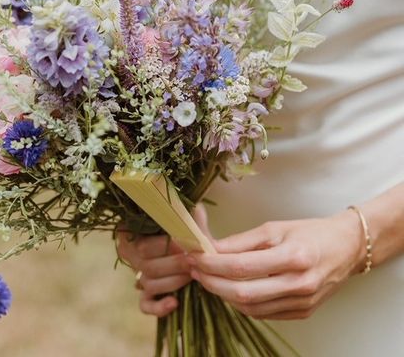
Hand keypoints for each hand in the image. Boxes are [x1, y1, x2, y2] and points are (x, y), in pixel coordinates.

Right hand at [116, 205, 211, 316]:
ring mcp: (136, 274)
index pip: (144, 246)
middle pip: (147, 266)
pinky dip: (159, 307)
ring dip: (173, 282)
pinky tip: (175, 303)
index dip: (167, 248)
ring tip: (192, 275)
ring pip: (149, 285)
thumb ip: (185, 212)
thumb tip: (194, 210)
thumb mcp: (180, 212)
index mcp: (130, 232)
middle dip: (174, 265)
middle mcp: (129, 254)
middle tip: (194, 262)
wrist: (182, 238)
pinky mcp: (145, 294)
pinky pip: (145, 305)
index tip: (186, 245)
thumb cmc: (178, 221)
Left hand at [187, 210, 365, 319]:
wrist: (347, 248)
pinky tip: (231, 289)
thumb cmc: (309, 232)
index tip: (194, 256)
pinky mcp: (303, 313)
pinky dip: (243, 303)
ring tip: (207, 278)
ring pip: (251, 308)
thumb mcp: (274, 228)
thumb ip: (241, 241)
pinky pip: (264, 314)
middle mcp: (300, 284)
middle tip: (194, 270)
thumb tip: (209, 248)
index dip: (212, 263)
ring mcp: (303, 303)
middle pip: (243, 293)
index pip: (241, 266)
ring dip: (223, 295)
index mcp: (294, 257)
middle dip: (212, 283)